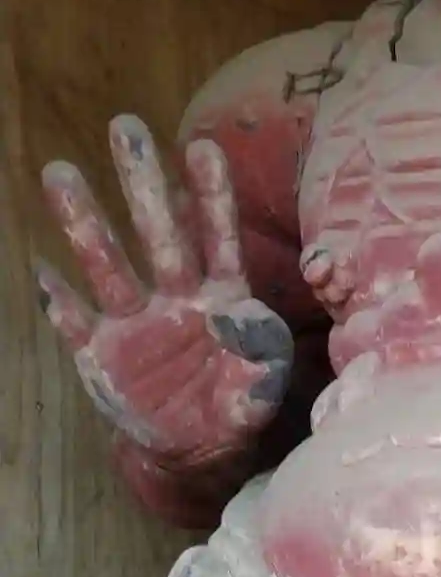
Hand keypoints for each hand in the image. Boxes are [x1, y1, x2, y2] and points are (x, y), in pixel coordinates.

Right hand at [35, 117, 291, 470]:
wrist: (197, 450)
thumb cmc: (236, 403)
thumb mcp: (262, 387)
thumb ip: (261, 356)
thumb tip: (246, 322)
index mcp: (221, 297)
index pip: (218, 238)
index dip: (211, 195)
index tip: (203, 145)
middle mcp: (174, 297)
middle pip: (158, 233)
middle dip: (142, 182)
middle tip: (126, 126)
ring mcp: (134, 322)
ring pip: (107, 263)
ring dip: (84, 221)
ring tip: (60, 172)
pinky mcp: (101, 353)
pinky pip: (75, 322)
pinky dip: (58, 301)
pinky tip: (43, 272)